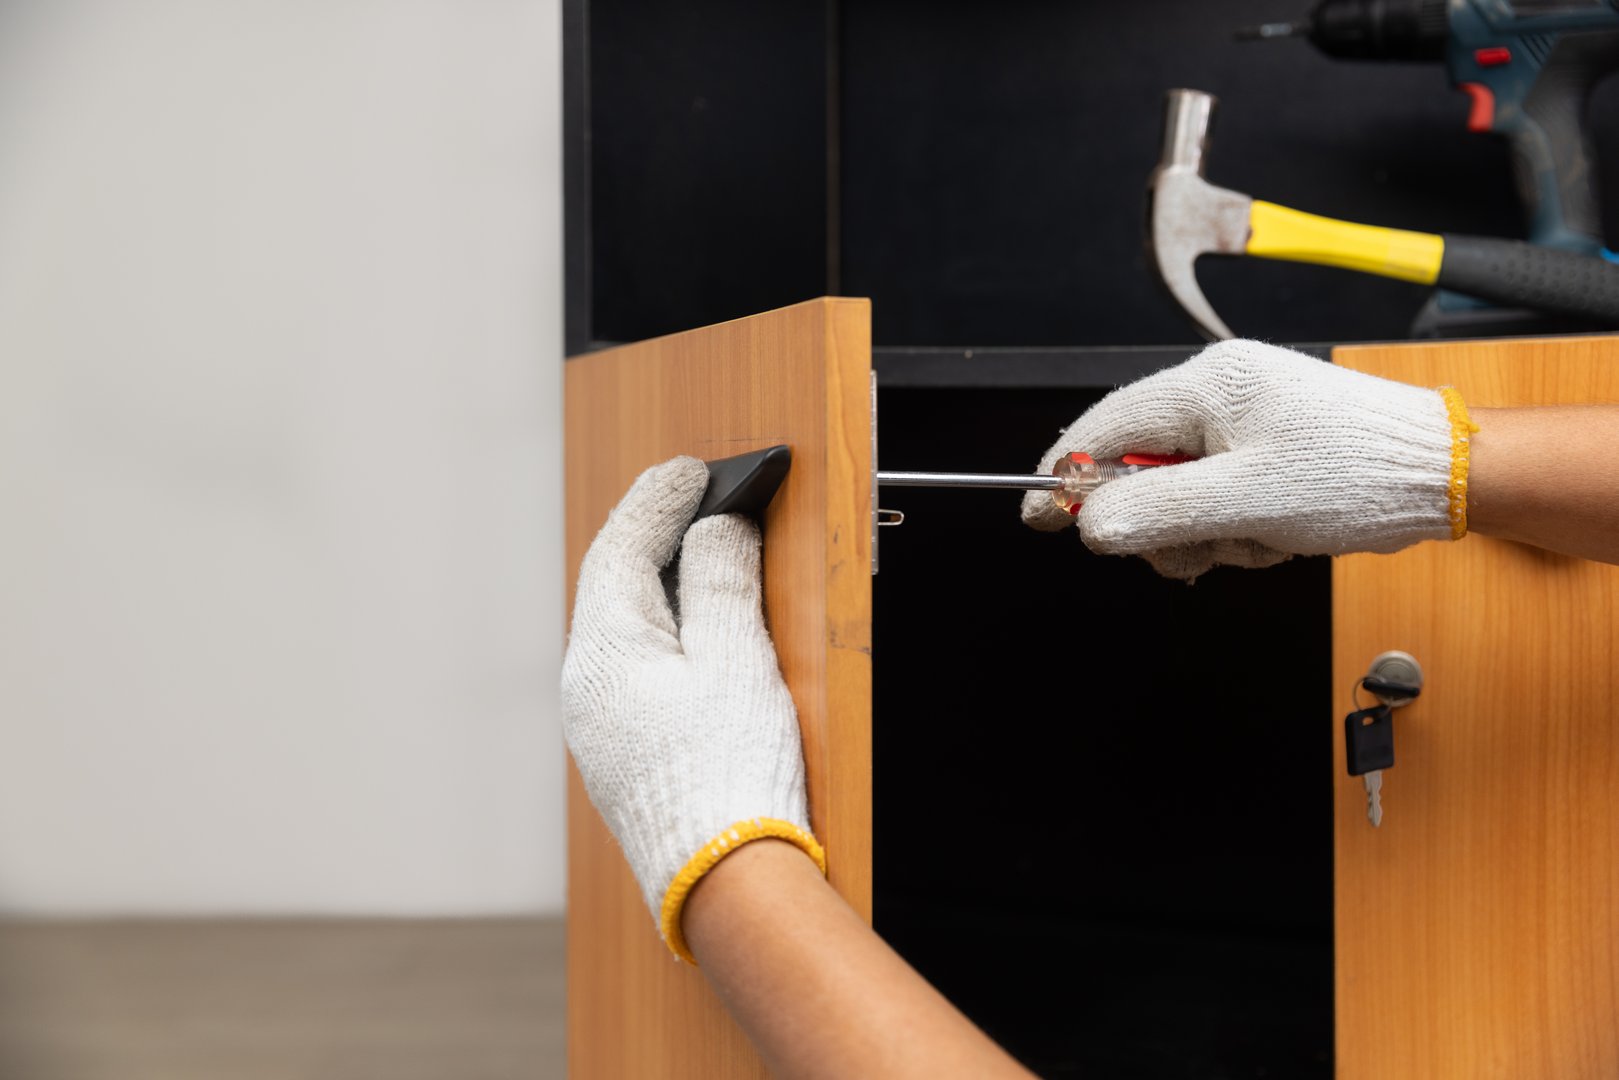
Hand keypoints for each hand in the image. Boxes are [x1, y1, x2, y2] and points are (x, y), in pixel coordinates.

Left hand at [561, 456, 821, 961]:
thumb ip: (724, 580)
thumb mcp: (738, 658)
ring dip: (658, 582)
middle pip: (612, 585)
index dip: (656, 500)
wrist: (727, 885)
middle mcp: (585, 686)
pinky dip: (662, 628)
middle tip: (691, 496)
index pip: (620, 548)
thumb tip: (716, 530)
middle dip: (652, 536)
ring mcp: (598, 725)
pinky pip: (633, 665)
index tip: (689, 470)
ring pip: (621, 627)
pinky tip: (693, 628)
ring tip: (697, 550)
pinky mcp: (623, 753)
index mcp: (603, 652)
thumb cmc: (730, 775)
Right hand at [1020, 340, 1476, 579]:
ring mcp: (1241, 420)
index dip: (1064, 477)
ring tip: (1257, 538)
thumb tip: (1086, 524)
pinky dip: (1234, 528)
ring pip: (1175, 492)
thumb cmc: (1359, 474)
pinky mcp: (1262, 448)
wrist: (1443, 474)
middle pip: (1136, 467)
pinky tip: (1272, 533)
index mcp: (1206, 385)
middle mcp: (1217, 392)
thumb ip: (1157, 510)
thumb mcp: (1245, 502)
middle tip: (1201, 547)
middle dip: (1162, 520)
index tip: (1039, 519)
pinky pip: (1213, 497)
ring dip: (1206, 533)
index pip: (1102, 427)